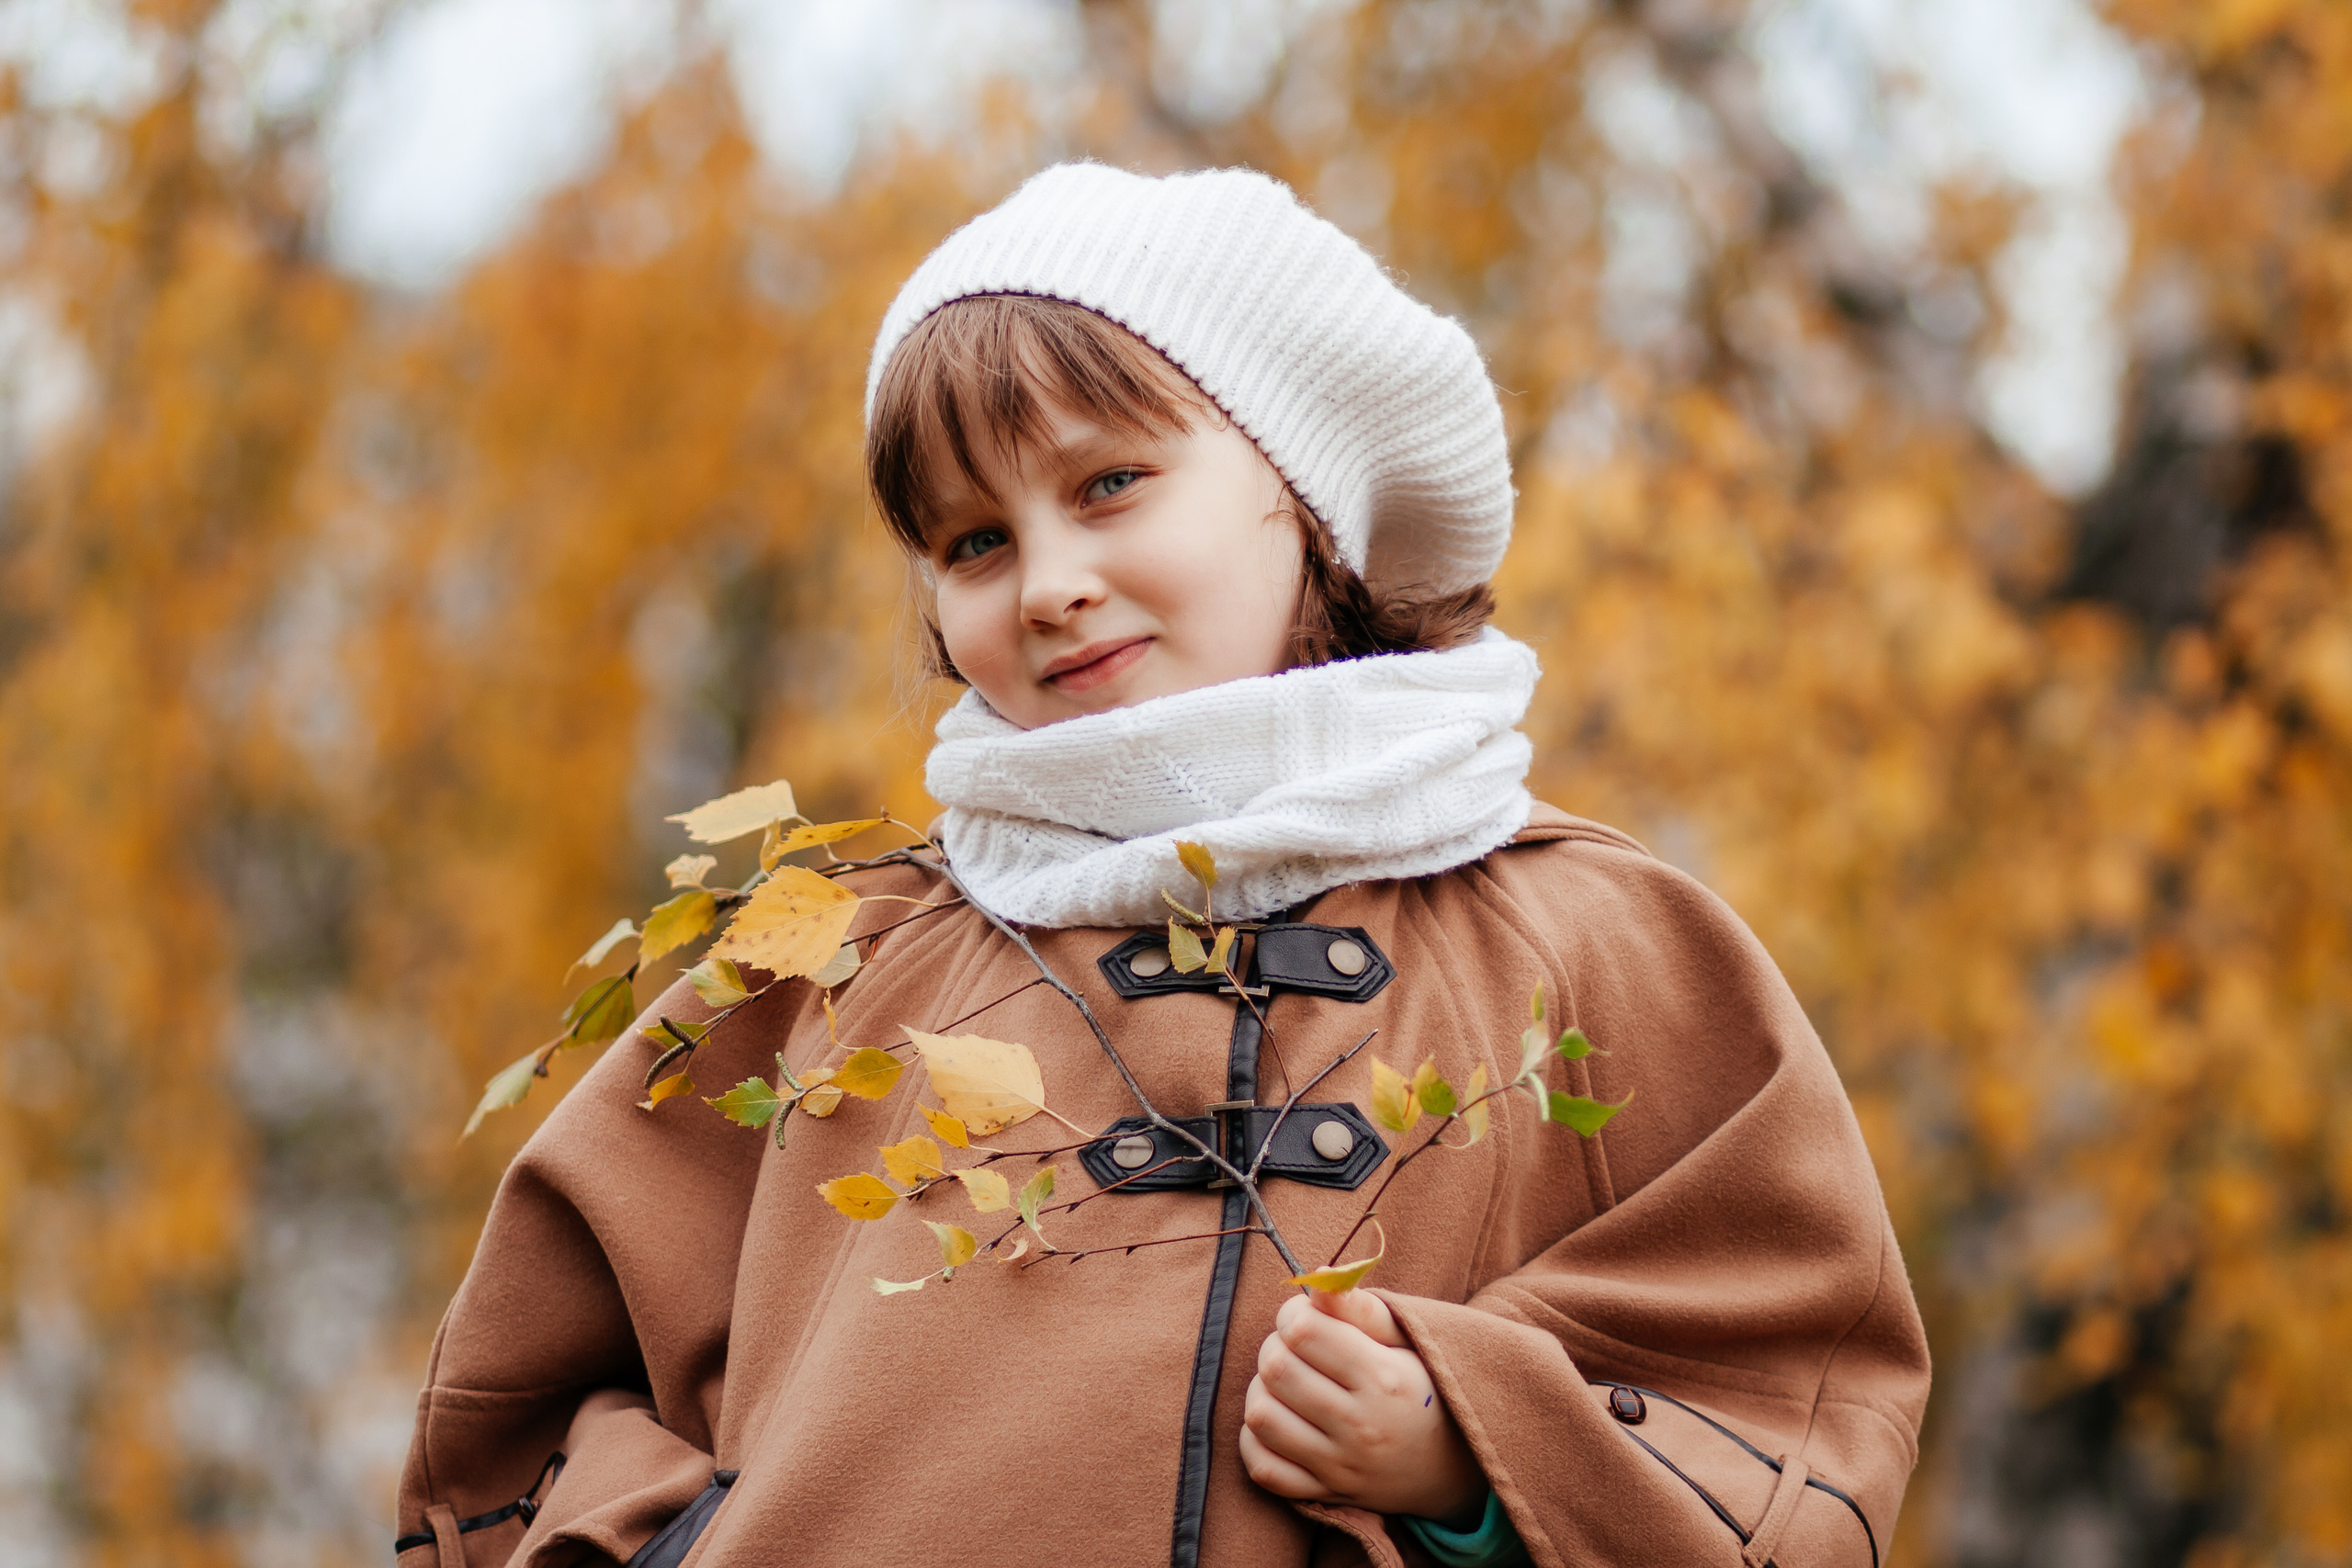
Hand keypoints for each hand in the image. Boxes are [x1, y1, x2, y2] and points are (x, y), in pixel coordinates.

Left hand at [1239, 1288, 1486, 1524]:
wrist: (1462, 1465)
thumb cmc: (1430, 1387)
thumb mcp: (1410, 1341)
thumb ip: (1361, 1308)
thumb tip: (1316, 1276)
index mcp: (1384, 1379)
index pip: (1303, 1331)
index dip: (1293, 1312)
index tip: (1306, 1315)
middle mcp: (1360, 1426)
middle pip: (1276, 1369)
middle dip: (1275, 1346)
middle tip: (1296, 1347)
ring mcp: (1341, 1466)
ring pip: (1261, 1418)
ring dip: (1262, 1390)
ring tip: (1286, 1383)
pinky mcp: (1327, 1495)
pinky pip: (1264, 1469)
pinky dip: (1257, 1442)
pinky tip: (1281, 1420)